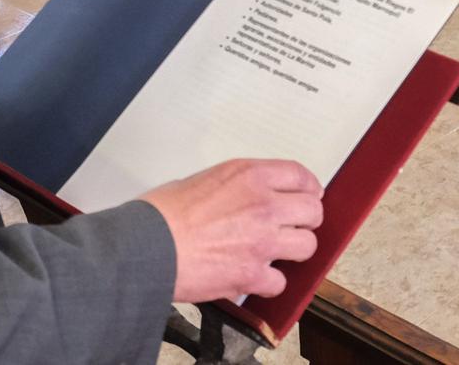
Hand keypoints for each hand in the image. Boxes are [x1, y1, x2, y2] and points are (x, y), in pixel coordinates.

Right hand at [142, 158, 323, 302]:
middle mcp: (264, 204)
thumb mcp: (204, 179)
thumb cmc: (162, 214)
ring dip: (293, 251)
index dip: (309, 188)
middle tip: (293, 227)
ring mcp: (263, 241)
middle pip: (313, 211)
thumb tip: (247, 200)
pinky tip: (254, 278)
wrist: (146, 246)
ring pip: (307, 246)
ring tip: (277, 254)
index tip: (309, 196)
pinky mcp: (253, 274)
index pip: (300, 176)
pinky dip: (268, 284)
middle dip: (306, 220)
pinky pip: (279, 282)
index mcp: (250, 175)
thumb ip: (236, 187)